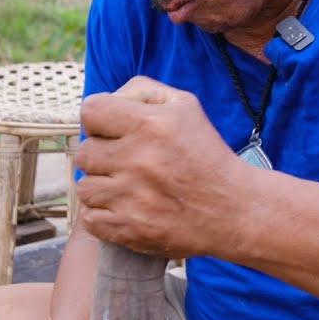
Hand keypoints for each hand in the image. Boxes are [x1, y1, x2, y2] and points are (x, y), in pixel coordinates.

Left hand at [75, 76, 255, 258]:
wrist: (235, 210)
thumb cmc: (205, 154)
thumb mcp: (184, 105)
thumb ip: (140, 90)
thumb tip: (108, 98)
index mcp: (150, 124)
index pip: (90, 112)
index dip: (97, 121)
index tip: (112, 131)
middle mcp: (137, 159)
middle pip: (83, 152)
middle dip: (101, 156)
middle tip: (125, 162)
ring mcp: (131, 197)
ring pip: (84, 187)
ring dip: (101, 187)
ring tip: (126, 187)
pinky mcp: (129, 229)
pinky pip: (89, 218)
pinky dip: (102, 216)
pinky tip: (125, 209)